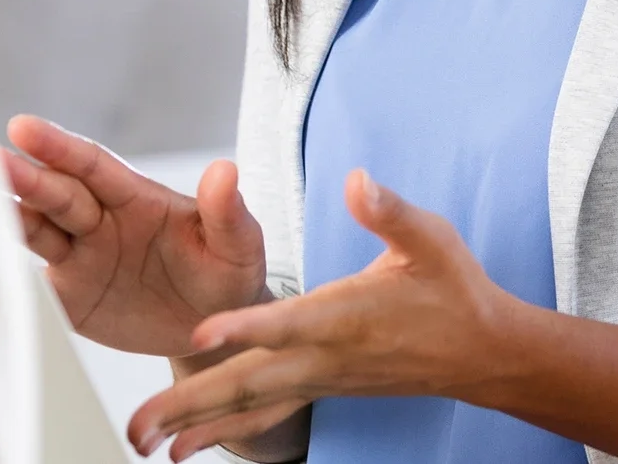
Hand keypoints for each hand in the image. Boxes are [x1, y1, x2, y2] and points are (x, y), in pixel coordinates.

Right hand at [1, 115, 267, 355]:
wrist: (212, 330)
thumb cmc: (228, 275)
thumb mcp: (240, 246)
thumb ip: (228, 212)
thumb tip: (225, 170)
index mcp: (136, 197)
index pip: (90, 165)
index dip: (57, 147)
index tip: (23, 127)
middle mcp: (100, 219)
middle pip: (54, 194)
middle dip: (23, 178)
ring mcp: (80, 255)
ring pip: (35, 229)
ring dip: (5, 216)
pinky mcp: (69, 293)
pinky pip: (31, 280)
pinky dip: (2, 268)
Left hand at [129, 169, 521, 460]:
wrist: (481, 354)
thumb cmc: (453, 289)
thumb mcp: (431, 239)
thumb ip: (390, 211)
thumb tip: (357, 180)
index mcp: (348, 314)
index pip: (289, 322)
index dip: (246, 328)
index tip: (201, 335)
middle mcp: (327, 356)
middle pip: (251, 381)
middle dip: (191, 401)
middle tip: (137, 426)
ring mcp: (322, 379)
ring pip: (250, 405)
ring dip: (195, 423)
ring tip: (143, 441)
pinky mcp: (320, 389)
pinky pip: (265, 415)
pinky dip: (224, 432)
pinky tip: (184, 447)